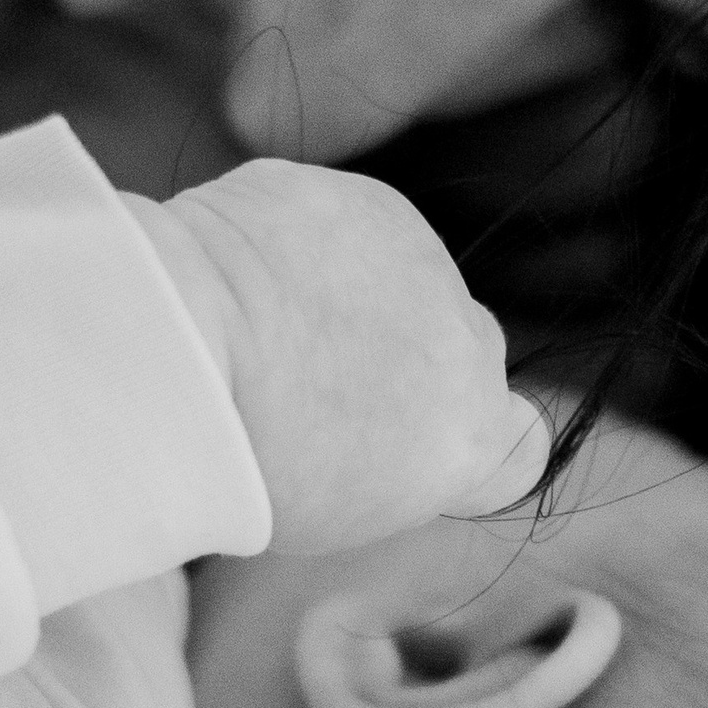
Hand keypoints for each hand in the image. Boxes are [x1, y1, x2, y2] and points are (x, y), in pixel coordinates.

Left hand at [127, 160, 551, 553]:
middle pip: (459, 347)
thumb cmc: (242, 455)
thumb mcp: (340, 509)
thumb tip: (384, 421)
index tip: (400, 439)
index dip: (459, 433)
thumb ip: (397, 460)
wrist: (189, 347)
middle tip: (308, 384)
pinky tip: (250, 275)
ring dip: (350, 292)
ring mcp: (422, 261)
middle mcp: (470, 343)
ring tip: (266, 326)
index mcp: (472, 439)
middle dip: (402, 358)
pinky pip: (342, 225)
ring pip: (401, 275)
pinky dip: (304, 243)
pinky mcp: (368, 199)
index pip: (519, 440)